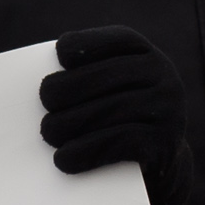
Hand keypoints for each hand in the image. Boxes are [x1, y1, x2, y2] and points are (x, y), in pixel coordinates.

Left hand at [39, 27, 186, 204]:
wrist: (160, 164)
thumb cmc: (119, 117)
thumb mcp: (111, 87)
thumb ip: (85, 74)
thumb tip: (36, 81)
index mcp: (144, 54)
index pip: (111, 41)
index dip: (81, 46)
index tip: (59, 58)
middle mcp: (162, 75)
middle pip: (101, 77)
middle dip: (64, 92)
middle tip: (44, 107)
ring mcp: (168, 108)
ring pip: (107, 111)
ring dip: (68, 125)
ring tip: (48, 134)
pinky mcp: (165, 143)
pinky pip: (119, 142)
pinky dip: (85, 152)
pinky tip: (63, 158)